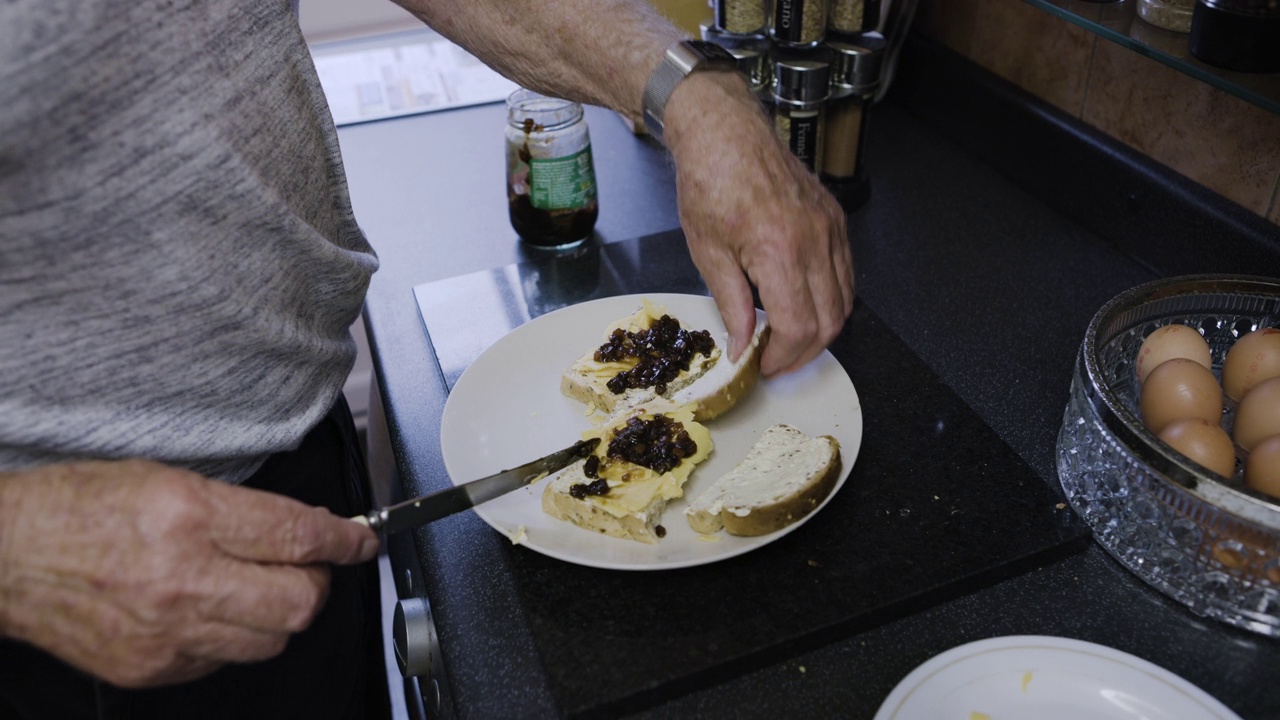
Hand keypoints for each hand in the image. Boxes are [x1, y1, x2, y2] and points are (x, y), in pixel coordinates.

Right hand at [0, 459, 377, 687]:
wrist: (5, 556)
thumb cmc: (77, 508)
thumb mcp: (168, 479)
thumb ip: (242, 507)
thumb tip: (305, 527)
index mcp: (189, 516)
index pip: (297, 534)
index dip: (344, 539)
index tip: (362, 540)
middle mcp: (182, 579)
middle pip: (299, 602)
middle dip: (317, 582)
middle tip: (307, 564)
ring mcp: (166, 632)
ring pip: (271, 639)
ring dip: (280, 613)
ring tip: (255, 586)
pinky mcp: (151, 668)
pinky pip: (224, 660)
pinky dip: (233, 636)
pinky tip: (210, 609)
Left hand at [663, 71, 854, 376]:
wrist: (725, 133)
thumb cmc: (710, 182)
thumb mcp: (709, 253)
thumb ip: (732, 305)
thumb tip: (742, 345)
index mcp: (779, 253)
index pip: (799, 327)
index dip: (784, 357)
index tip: (765, 366)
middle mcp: (814, 242)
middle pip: (831, 321)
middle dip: (806, 352)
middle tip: (778, 361)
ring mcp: (830, 229)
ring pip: (846, 299)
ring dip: (822, 328)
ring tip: (791, 339)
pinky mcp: (834, 219)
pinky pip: (846, 272)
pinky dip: (833, 298)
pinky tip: (806, 304)